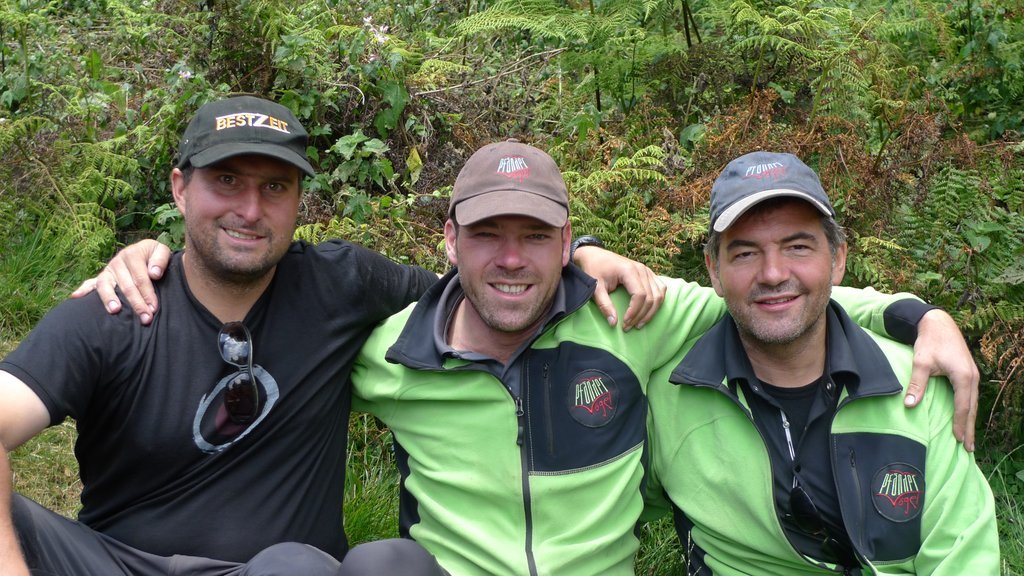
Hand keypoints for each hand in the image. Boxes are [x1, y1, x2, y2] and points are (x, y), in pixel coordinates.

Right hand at [70, 239, 170, 325]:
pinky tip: (75, 297)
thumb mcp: (161, 250)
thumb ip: (161, 259)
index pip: (140, 278)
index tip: (153, 308)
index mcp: (132, 254)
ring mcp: (108, 270)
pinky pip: (90, 283)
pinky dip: (82, 290)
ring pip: (105, 285)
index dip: (148, 294)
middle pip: (126, 285)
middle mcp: (117, 262)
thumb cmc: (154, 255)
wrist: (146, 252)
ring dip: (109, 299)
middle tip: (145, 318)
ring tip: (115, 310)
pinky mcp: (102, 277)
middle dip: (136, 304)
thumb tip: (154, 273)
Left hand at [573, 245, 665, 330]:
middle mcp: (642, 269)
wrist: (594, 255)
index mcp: (629, 271)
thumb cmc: (594, 270)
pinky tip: (648, 312)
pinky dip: (657, 302)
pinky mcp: (648, 273)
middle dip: (642, 315)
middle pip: (651, 297)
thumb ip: (604, 305)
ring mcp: (647, 270)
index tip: (624, 324)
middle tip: (629, 327)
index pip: (640, 295)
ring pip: (659, 294)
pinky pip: (660, 289)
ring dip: (651, 312)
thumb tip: (613, 323)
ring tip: (639, 324)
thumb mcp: (595, 287)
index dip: (634, 312)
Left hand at [904, 309, 978, 450]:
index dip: (960, 423)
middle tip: (969, 449)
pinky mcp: (968, 373)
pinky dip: (968, 409)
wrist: (938, 324)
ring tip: (968, 439)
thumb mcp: (921, 362)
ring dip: (970, 420)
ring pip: (973, 402)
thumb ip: (917, 384)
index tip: (958, 440)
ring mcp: (972, 374)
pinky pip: (970, 396)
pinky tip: (965, 418)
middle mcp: (972, 377)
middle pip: (972, 408)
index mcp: (963, 376)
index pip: (962, 406)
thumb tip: (909, 405)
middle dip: (970, 428)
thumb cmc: (930, 342)